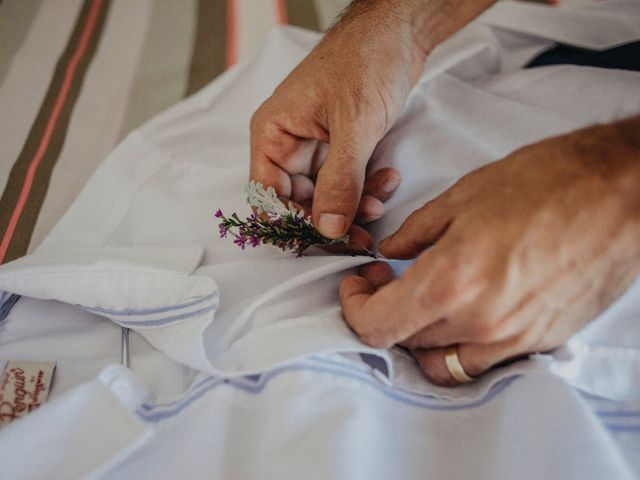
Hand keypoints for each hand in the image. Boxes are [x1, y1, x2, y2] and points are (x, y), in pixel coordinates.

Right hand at [250, 0, 495, 247]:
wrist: (400, 30)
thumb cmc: (366, 59)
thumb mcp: (354, 125)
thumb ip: (340, 181)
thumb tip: (328, 229)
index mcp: (274, 133)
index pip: (268, 194)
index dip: (292, 222)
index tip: (325, 237)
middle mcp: (289, 143)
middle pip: (299, 202)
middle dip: (332, 218)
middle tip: (362, 233)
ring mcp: (317, 146)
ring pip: (328, 196)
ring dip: (356, 204)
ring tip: (383, 199)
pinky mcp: (342, 146)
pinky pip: (349, 181)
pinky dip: (368, 187)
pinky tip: (389, 178)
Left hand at [340, 118, 639, 385]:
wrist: (621, 193)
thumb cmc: (547, 183)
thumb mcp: (465, 196)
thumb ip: (416, 232)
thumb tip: (390, 254)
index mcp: (452, 281)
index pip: (378, 326)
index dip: (354, 308)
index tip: (357, 285)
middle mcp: (480, 322)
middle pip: (405, 343)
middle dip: (383, 313)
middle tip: (384, 280)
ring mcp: (513, 339)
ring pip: (441, 362)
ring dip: (417, 337)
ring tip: (419, 300)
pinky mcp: (539, 342)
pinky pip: (481, 361)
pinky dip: (457, 346)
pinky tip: (459, 311)